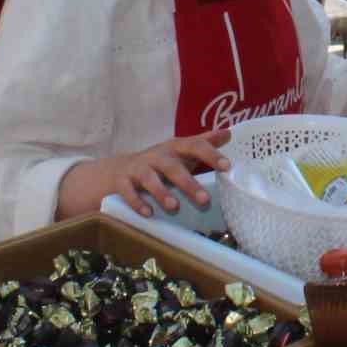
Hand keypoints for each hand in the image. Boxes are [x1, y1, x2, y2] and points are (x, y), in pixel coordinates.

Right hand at [63, 131, 232, 219]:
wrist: (118, 170)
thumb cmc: (160, 162)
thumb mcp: (181, 152)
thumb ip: (203, 143)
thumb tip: (229, 133)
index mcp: (175, 147)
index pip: (195, 146)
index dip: (211, 155)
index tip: (227, 167)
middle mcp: (157, 156)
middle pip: (172, 167)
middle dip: (188, 183)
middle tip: (204, 200)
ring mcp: (137, 168)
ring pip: (149, 179)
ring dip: (162, 193)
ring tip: (175, 207)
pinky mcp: (121, 182)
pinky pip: (128, 192)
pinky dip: (138, 202)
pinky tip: (148, 213)